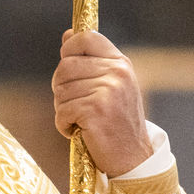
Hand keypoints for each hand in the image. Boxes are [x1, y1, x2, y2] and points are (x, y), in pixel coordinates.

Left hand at [52, 29, 153, 176]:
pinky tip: (78, 131)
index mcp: (120, 63)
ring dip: (63, 109)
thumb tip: (67, 35)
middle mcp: (116, 73)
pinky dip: (63, 125)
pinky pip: (61, 111)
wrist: (133, 157)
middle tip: (74, 104)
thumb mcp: (112, 86)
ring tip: (80, 120)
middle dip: (61, 87)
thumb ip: (92, 61)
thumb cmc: (117, 122)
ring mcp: (107, 91)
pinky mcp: (95, 111)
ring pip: (60, 90)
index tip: (68, 64)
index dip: (69, 48)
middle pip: (65, 66)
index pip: (86, 37)